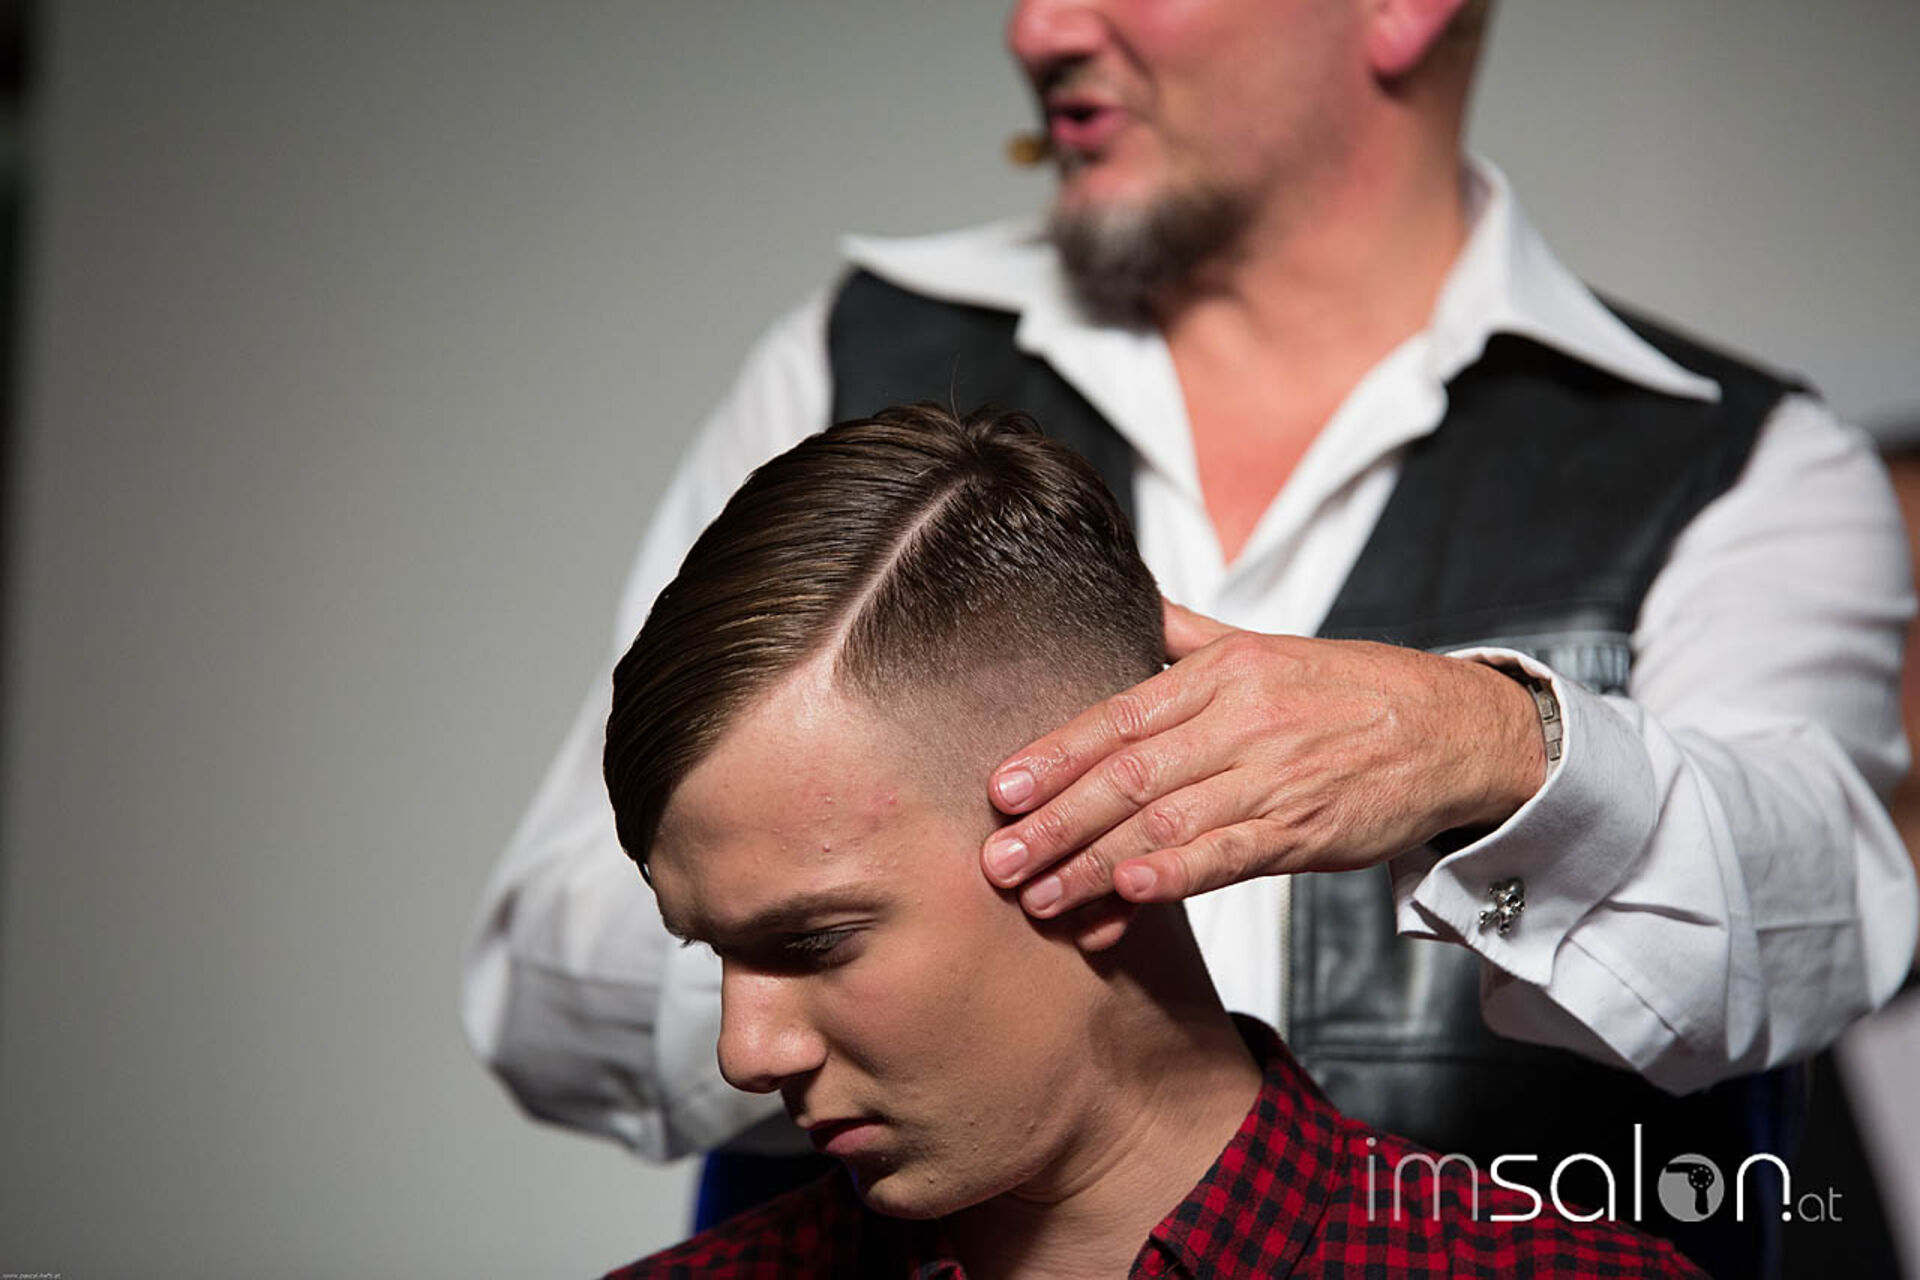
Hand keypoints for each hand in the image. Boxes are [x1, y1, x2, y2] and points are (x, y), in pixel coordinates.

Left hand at [980, 600, 1546, 931]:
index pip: (1120, 715)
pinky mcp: (1305, 829)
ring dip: (1096, 865)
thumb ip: (1189, 635)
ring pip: (1168, 822)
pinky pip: (1230, 854)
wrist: (1457, 729)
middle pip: (1129, 774)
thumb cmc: (1354, 690)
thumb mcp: (1268, 647)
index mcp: (1223, 674)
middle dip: (1056, 821)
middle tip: (997, 860)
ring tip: (1040, 897)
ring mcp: (1273, 777)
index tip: (1002, 788)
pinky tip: (1130, 894)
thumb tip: (1132, 602)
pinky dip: (1177, 875)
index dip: (1055, 753)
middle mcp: (1241, 721)